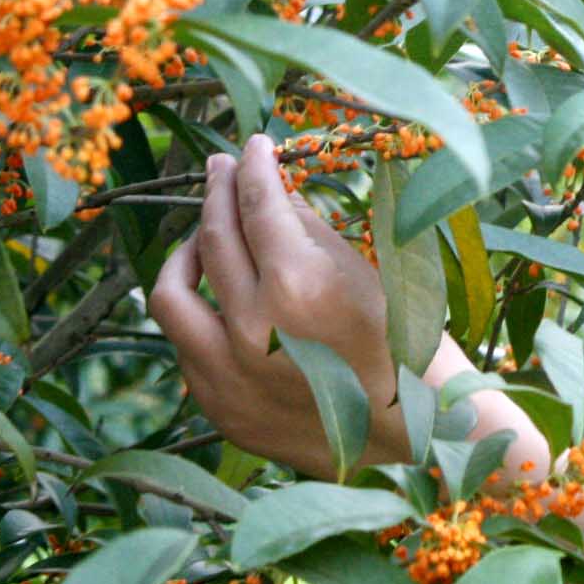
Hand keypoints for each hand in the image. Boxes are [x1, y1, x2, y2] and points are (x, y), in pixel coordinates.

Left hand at [148, 136, 403, 479]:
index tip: (252, 147)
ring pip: (170, 295)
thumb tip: (269, 190)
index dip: (252, 167)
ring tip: (204, 237)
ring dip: (185, 253)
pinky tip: (223, 301)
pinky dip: (200, 313)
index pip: (256, 204)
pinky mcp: (219, 408)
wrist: (414, 436)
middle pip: (211, 238)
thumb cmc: (405, 344)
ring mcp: (227, 376)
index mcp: (296, 286)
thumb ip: (306, 228)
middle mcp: (252, 330)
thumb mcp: (365, 270)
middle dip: (217, 193)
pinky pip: (187, 346)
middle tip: (223, 171)